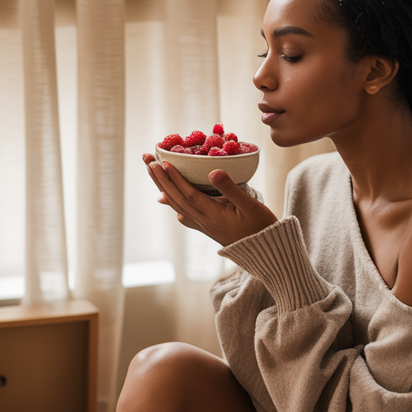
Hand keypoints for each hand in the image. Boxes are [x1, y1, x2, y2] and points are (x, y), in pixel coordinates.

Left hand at [143, 154, 277, 246]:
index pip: (188, 194)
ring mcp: (204, 226)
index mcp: (212, 215)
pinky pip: (184, 214)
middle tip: (147, 159)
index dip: (174, 178)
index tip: (162, 162)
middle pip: (176, 198)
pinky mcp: (207, 228)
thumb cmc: (261, 227)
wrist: (265, 253)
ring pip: (177, 205)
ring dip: (163, 187)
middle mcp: (203, 221)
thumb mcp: (251, 205)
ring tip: (152, 172)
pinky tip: (169, 201)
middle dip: (160, 178)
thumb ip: (231, 188)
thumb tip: (213, 170)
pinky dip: (173, 204)